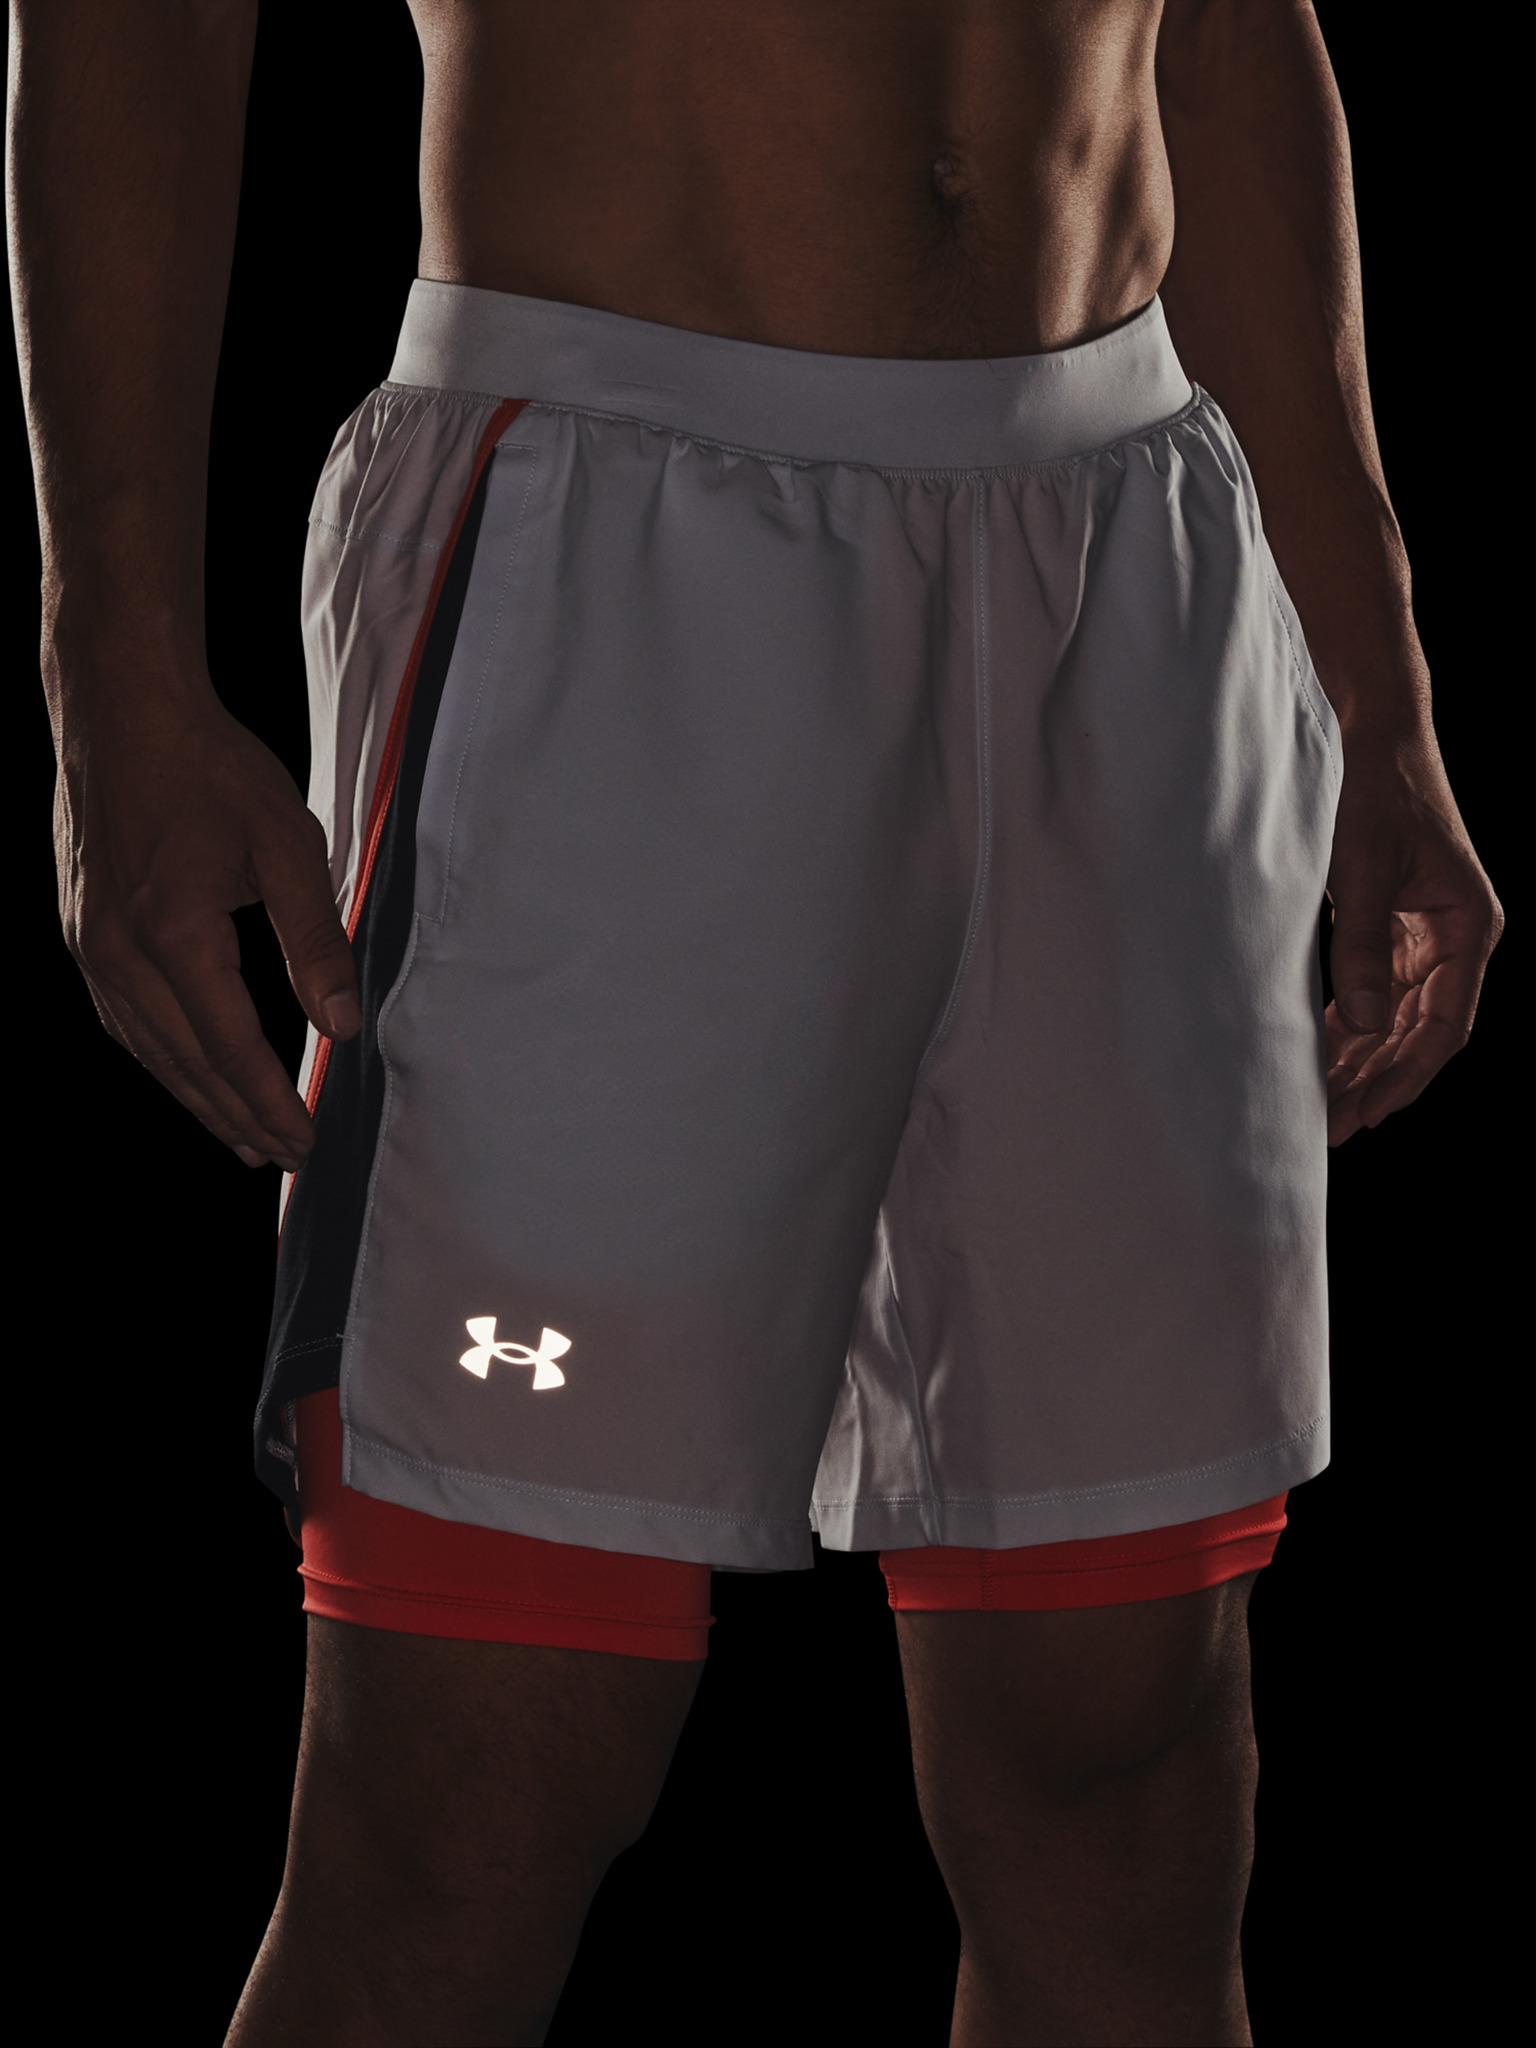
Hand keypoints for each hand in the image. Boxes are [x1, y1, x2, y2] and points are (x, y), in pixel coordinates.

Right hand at [54, 681, 359, 1170]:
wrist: (120, 708)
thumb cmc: (210, 766)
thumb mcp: (288, 844)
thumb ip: (315, 940)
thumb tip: (343, 1024)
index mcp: (174, 934)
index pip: (231, 1049)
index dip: (271, 1103)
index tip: (306, 1142)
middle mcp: (118, 952)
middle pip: (185, 1065)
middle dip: (238, 1118)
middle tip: (285, 1157)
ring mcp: (89, 945)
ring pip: (148, 1050)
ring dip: (197, 1100)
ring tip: (241, 1138)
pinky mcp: (81, 931)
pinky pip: (122, 1020)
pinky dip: (161, 1059)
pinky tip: (187, 1075)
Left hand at [1324, 729, 1501, 1145]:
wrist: (1372, 730)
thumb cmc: (1373, 788)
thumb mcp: (1363, 868)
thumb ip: (1364, 947)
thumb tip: (1369, 1027)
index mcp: (1468, 925)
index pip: (1446, 1024)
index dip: (1407, 1075)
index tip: (1367, 1113)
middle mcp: (1458, 935)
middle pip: (1424, 1030)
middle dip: (1379, 1080)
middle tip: (1332, 1127)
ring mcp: (1431, 932)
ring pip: (1403, 1017)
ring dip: (1366, 1060)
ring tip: (1324, 1104)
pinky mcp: (1400, 925)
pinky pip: (1384, 991)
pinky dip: (1356, 1025)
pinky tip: (1324, 1054)